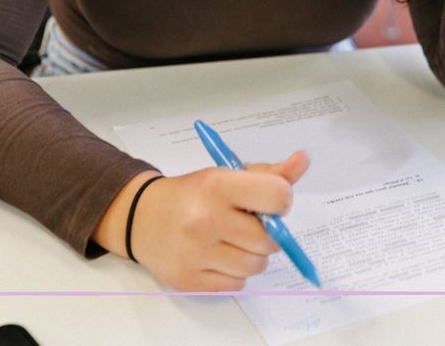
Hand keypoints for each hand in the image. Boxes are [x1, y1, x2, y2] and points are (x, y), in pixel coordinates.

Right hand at [102, 152, 309, 291]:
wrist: (141, 216)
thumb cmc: (193, 194)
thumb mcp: (228, 174)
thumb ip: (270, 173)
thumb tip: (303, 160)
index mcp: (218, 186)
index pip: (278, 196)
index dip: (281, 201)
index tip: (270, 202)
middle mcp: (206, 219)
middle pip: (269, 239)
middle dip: (267, 233)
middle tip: (248, 224)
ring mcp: (196, 252)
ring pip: (256, 265)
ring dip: (253, 255)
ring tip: (233, 241)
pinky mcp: (189, 279)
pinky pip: (237, 284)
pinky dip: (235, 273)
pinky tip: (219, 256)